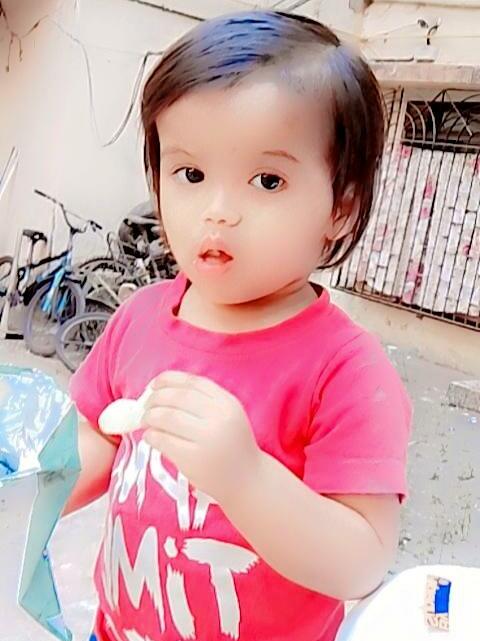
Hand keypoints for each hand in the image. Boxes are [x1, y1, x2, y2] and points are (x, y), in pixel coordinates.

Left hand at [142, 370, 260, 503]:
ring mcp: (207, 439)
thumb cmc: (232, 446)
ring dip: (149, 416)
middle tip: (145, 406)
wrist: (248, 481)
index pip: (192, 382)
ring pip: (167, 417)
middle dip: (155, 398)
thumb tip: (162, 389)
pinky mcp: (194, 460)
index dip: (168, 380)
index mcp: (228, 403)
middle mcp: (220, 418)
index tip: (154, 384)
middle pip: (177, 397)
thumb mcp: (228, 416)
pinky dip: (150, 436)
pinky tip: (150, 437)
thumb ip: (204, 401)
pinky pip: (163, 441)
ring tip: (145, 421)